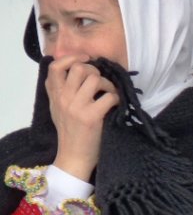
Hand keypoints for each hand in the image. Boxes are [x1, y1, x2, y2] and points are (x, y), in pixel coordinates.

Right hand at [45, 55, 119, 181]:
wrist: (73, 156)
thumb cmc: (70, 131)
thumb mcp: (58, 108)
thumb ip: (61, 90)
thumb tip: (73, 68)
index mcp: (54, 95)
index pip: (54, 66)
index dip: (71, 58)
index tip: (85, 60)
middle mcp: (63, 98)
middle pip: (79, 68)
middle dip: (95, 70)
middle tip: (101, 82)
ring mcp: (76, 107)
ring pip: (95, 78)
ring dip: (108, 84)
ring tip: (109, 93)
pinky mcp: (91, 116)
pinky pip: (109, 96)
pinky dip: (116, 98)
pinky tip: (114, 105)